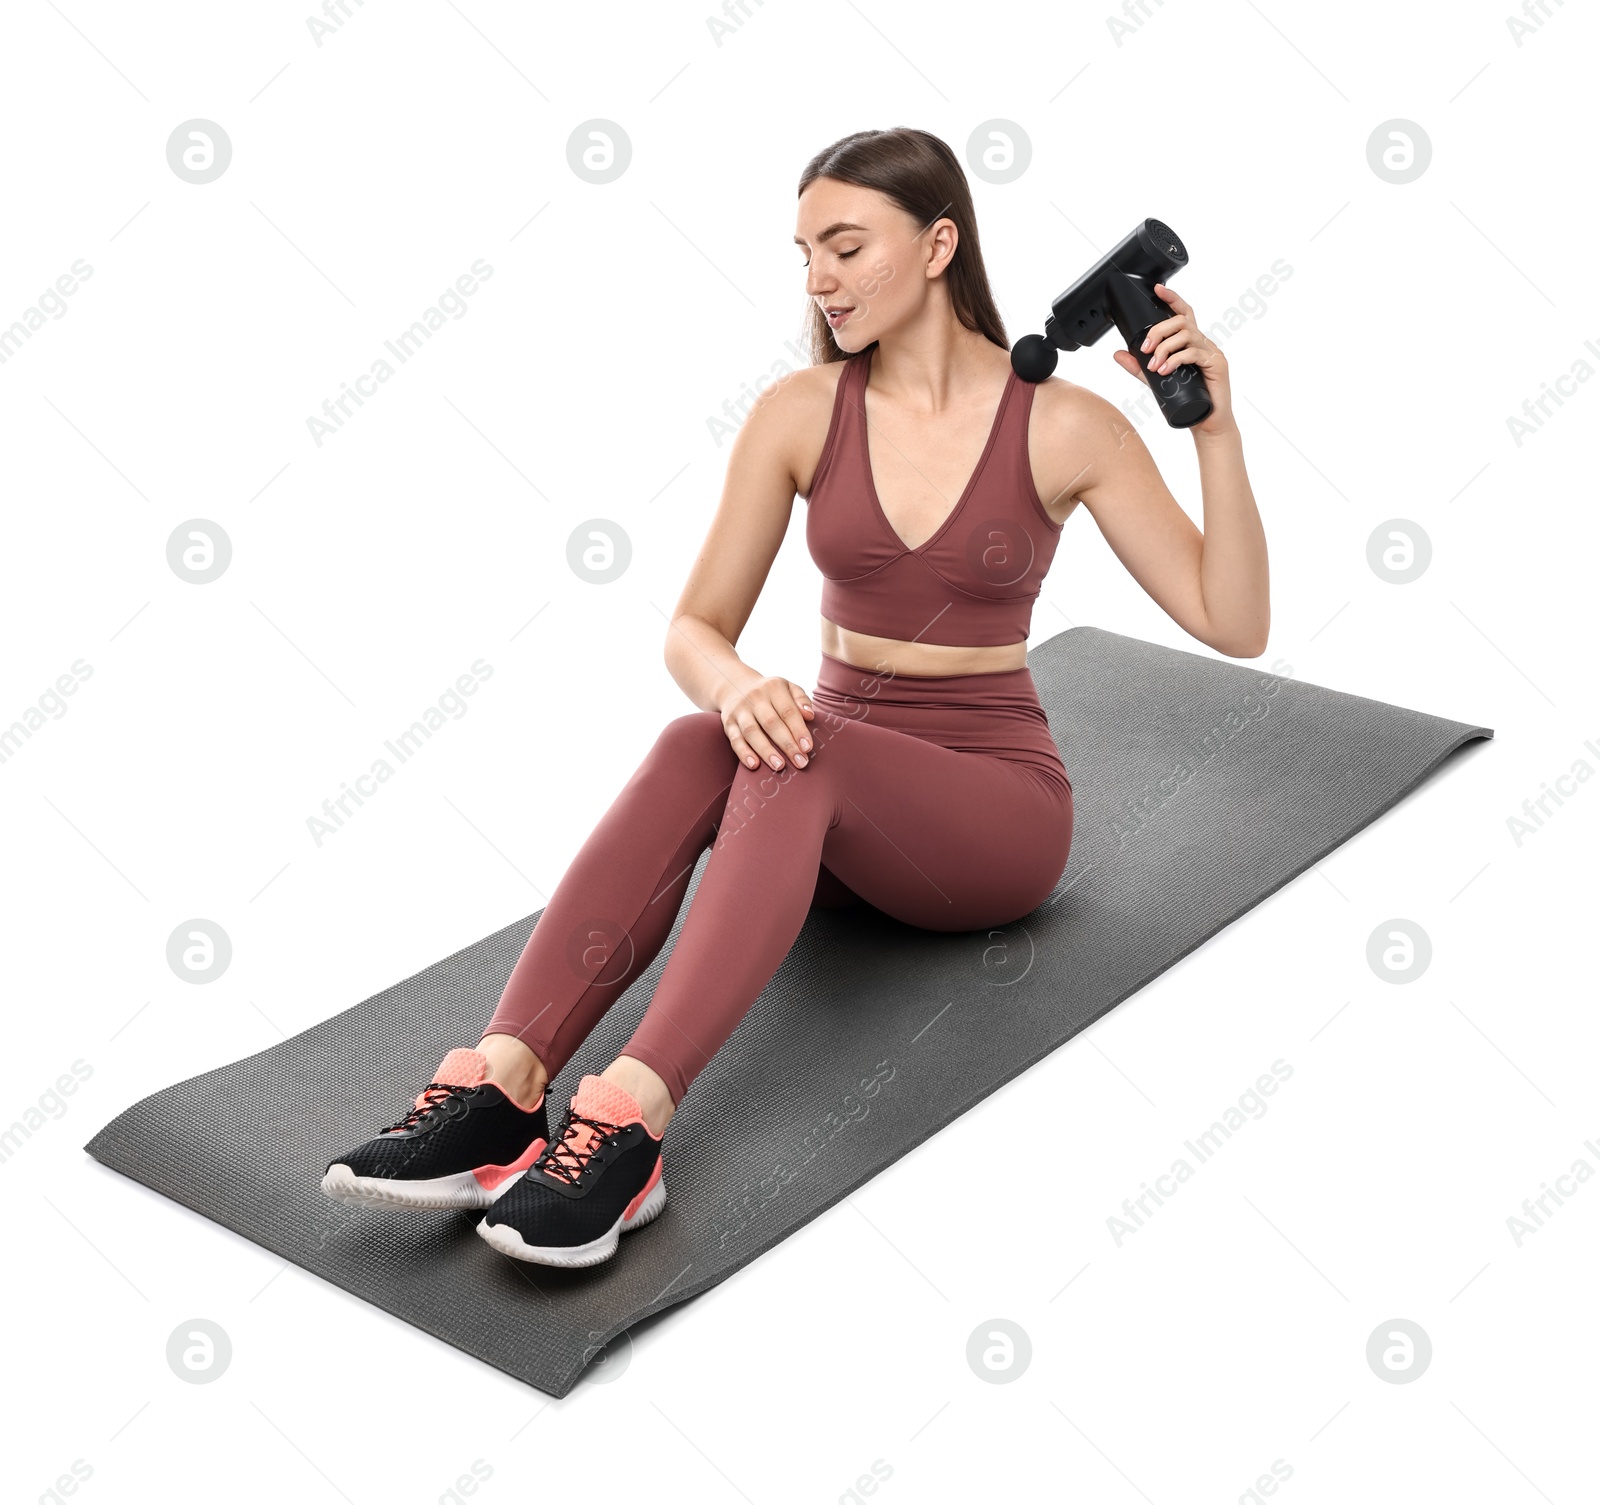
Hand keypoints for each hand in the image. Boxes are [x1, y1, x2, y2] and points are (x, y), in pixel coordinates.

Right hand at [717, 672, 815, 770]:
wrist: (735, 685)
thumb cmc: (770, 692)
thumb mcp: (788, 688)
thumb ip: (801, 699)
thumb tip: (810, 715)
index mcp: (773, 688)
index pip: (788, 711)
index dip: (798, 730)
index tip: (808, 748)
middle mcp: (754, 697)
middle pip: (771, 723)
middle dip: (787, 745)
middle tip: (800, 762)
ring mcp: (739, 710)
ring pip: (751, 732)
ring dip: (766, 751)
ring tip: (779, 766)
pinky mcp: (728, 723)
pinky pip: (735, 739)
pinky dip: (744, 753)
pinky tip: (754, 766)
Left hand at [1110, 283, 1234, 435]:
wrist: (1206, 423)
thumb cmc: (1186, 399)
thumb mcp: (1156, 380)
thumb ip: (1138, 367)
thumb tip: (1118, 354)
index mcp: (1191, 342)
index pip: (1183, 313)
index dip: (1172, 299)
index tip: (1157, 290)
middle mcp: (1203, 343)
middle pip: (1181, 321)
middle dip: (1159, 331)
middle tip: (1145, 348)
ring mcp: (1212, 352)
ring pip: (1187, 335)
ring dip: (1165, 348)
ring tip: (1154, 365)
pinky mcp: (1217, 364)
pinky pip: (1194, 354)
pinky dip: (1176, 360)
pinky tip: (1164, 370)